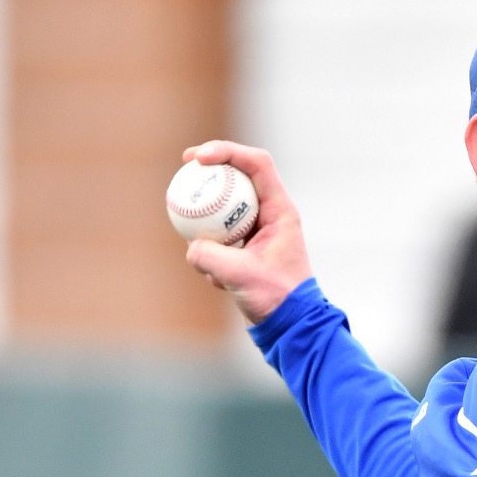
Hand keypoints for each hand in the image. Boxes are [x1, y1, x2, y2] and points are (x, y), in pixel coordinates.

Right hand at [180, 140, 311, 324]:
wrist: (290, 325)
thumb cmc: (277, 299)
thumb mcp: (240, 277)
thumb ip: (211, 257)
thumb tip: (191, 246)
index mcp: (280, 211)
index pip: (257, 164)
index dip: (227, 151)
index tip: (198, 157)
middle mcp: (271, 214)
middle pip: (240, 175)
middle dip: (213, 165)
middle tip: (186, 165)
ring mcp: (257, 230)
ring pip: (227, 204)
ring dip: (207, 210)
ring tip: (189, 223)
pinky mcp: (245, 246)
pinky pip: (220, 232)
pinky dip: (209, 246)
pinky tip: (214, 277)